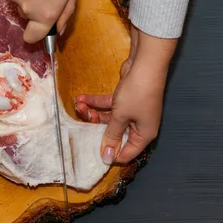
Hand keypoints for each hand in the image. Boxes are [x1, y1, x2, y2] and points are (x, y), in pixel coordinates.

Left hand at [74, 25, 177, 164]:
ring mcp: (132, 111)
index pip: (127, 153)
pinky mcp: (125, 99)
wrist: (144, 64)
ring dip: (92, 112)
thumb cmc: (136, 94)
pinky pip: (108, 105)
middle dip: (96, 128)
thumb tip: (108, 158)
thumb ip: (111, 136)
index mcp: (143, 135)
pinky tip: (81, 97)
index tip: (93, 153)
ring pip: (108, 118)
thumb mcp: (121, 117)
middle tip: (81, 121)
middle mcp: (139, 125)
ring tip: (78, 105)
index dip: (110, 154)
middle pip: (114, 134)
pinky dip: (96, 102)